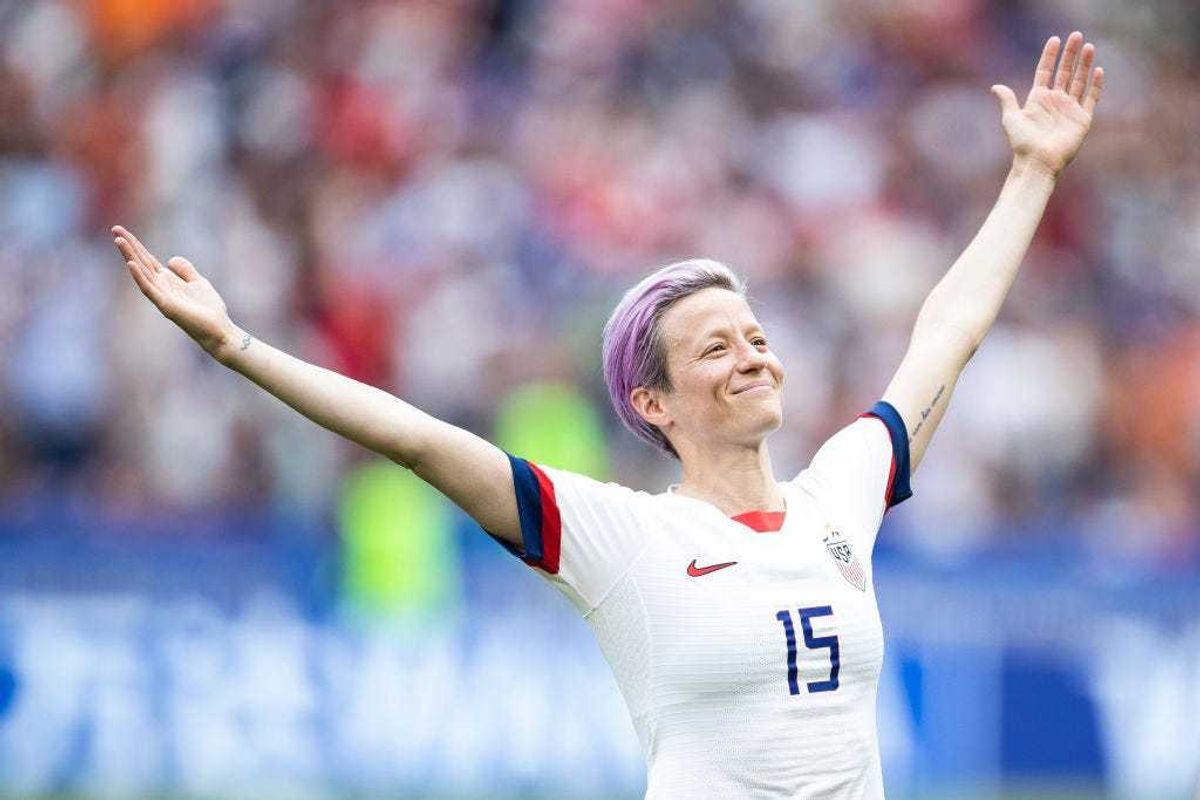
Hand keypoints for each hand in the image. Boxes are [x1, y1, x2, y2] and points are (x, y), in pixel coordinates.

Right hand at [112, 225, 239, 359]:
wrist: (219, 330)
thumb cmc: (209, 310)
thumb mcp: (198, 283)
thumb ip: (185, 270)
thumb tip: (171, 259)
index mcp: (168, 281)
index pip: (148, 260)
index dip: (137, 245)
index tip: (122, 231)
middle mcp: (161, 287)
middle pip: (141, 263)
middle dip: (129, 246)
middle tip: (115, 228)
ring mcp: (162, 297)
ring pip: (142, 273)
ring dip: (130, 256)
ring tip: (119, 240)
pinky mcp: (166, 307)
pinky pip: (150, 290)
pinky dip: (139, 277)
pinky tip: (131, 264)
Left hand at [991, 31, 1103, 177]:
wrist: (1037, 162)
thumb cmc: (1022, 143)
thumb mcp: (1011, 118)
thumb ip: (1007, 100)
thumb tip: (996, 87)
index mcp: (1038, 99)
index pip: (1045, 71)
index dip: (1050, 56)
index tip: (1054, 40)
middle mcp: (1055, 101)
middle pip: (1065, 72)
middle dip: (1070, 54)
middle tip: (1076, 35)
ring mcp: (1069, 109)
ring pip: (1079, 81)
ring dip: (1084, 64)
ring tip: (1088, 46)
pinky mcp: (1082, 119)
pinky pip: (1091, 98)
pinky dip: (1095, 84)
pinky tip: (1098, 70)